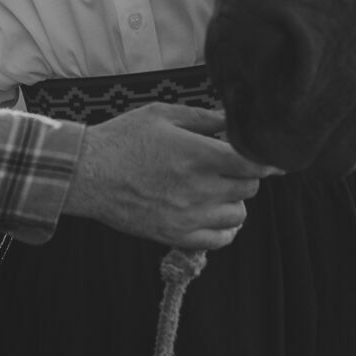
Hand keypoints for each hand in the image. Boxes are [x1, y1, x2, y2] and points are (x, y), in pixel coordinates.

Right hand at [61, 104, 278, 250]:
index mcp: (196, 154)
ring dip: (235, 200)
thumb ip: (204, 118)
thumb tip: (234, 120)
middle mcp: (197, 188)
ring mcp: (188, 215)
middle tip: (230, 166)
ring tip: (218, 188)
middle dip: (246, 175)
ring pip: (239, 214)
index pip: (253, 163)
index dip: (266, 159)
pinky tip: (213, 212)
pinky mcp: (175, 236)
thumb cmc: (123, 138)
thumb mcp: (163, 115)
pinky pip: (220, 240)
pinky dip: (225, 228)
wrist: (86, 174)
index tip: (268, 155)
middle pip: (250, 188)